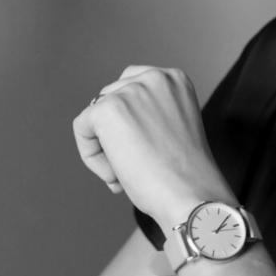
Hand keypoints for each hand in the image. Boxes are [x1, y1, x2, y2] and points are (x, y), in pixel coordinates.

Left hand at [73, 65, 232, 227]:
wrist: (193, 197)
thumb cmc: (185, 176)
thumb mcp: (171, 130)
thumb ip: (145, 117)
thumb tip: (108, 129)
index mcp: (174, 80)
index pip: (130, 87)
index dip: (129, 123)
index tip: (144, 151)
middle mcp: (154, 78)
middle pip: (110, 99)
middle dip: (115, 136)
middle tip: (134, 168)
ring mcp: (130, 90)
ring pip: (94, 116)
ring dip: (105, 148)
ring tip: (126, 174)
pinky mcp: (108, 109)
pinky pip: (82, 128)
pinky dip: (91, 157)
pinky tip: (116, 175)